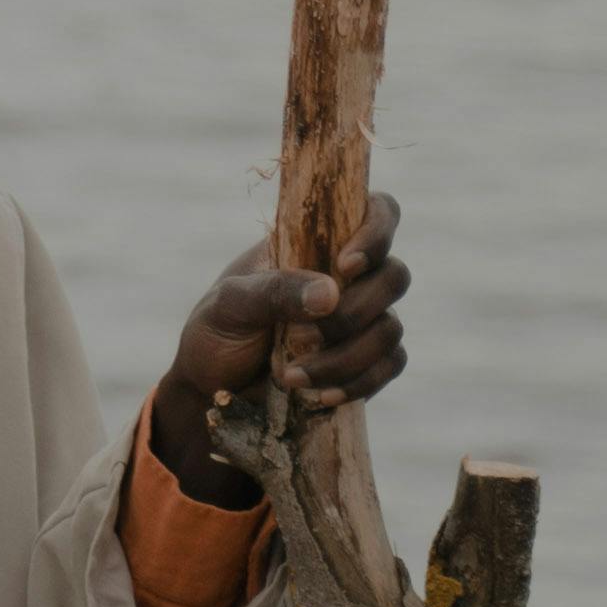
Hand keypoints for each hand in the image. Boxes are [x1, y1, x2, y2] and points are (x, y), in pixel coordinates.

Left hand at [143, 198, 408, 501]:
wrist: (211, 388)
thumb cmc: (216, 331)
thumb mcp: (231, 304)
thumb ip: (275, 291)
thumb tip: (332, 292)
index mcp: (315, 242)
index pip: (376, 211)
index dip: (376, 232)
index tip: (345, 266)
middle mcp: (346, 276)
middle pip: (395, 275)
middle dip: (355, 312)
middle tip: (301, 335)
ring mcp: (361, 320)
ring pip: (391, 328)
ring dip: (346, 357)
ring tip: (291, 375)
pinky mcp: (365, 361)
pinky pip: (390, 365)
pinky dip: (360, 383)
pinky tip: (321, 395)